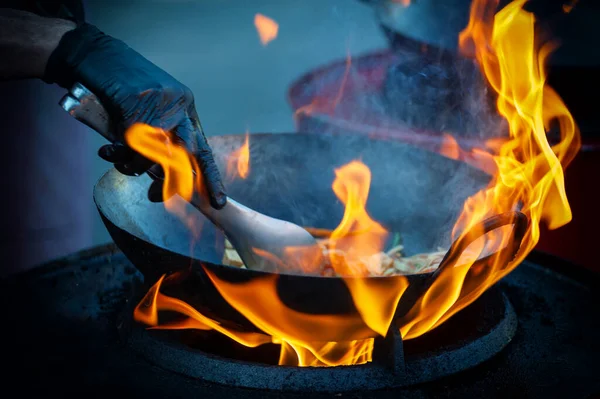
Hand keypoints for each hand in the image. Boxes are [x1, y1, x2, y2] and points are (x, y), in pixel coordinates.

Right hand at [43, 23, 225, 208]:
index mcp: (185, 107)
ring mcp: (160, 106)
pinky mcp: (136, 106)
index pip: (203, 149)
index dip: (211, 177)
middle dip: (176, 182)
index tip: (218, 200)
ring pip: (156, 155)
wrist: (96, 54)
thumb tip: (163, 176)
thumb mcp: (150, 109)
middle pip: (189, 155)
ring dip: (134, 167)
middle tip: (157, 197)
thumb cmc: (121, 86)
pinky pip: (133, 147)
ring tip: (120, 162)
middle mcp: (178, 106)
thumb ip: (159, 137)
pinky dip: (120, 156)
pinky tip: (109, 151)